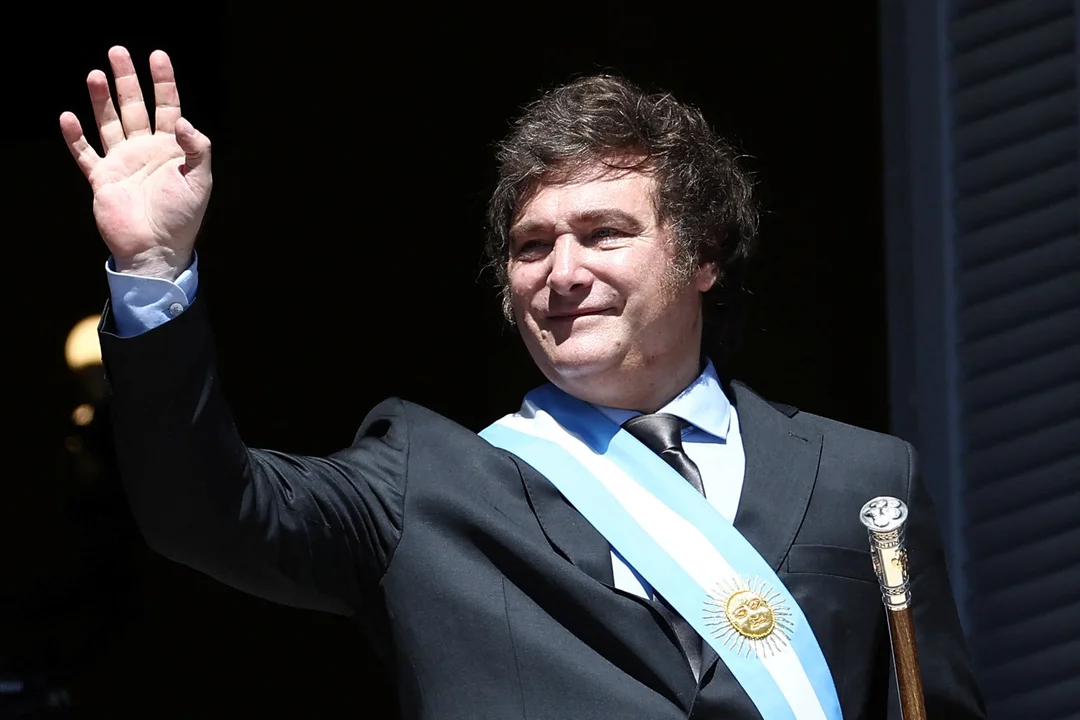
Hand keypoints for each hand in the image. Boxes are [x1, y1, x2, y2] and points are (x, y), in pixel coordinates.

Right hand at [60, 47, 211, 279]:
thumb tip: (183, 121)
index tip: (158, 56)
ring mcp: (122, 163)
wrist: (155, 249)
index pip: (168, 107)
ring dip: (101, 100)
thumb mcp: (200, 181)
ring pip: (109, 123)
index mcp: (171, 149)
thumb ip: (196, 149)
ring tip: (95, 74)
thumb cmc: (182, 218)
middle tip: (118, 51)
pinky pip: (85, 154)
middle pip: (134, 107)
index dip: (163, 82)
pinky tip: (68, 117)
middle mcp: (145, 151)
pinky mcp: (102, 179)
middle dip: (127, 81)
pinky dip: (75, 137)